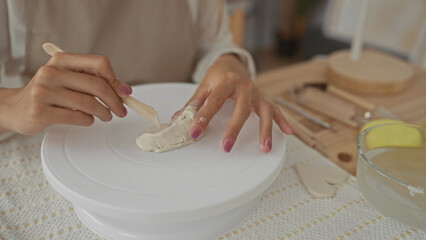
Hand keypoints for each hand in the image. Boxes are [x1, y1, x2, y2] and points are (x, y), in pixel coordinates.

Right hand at [0, 52, 131, 134]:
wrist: (16, 107)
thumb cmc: (49, 92)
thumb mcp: (68, 79)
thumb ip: (93, 80)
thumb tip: (124, 90)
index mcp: (62, 60)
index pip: (99, 63)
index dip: (116, 79)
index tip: (124, 92)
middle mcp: (51, 72)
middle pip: (97, 85)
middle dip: (115, 101)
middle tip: (120, 110)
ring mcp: (44, 92)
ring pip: (89, 103)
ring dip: (104, 113)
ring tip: (106, 116)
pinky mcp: (41, 111)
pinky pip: (78, 117)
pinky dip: (89, 121)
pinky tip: (88, 120)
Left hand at [176, 54, 293, 152]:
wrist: (232, 63)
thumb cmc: (217, 76)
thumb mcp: (203, 86)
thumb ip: (193, 104)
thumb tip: (178, 120)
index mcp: (225, 81)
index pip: (213, 102)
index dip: (202, 119)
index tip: (193, 133)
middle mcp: (244, 87)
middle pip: (241, 109)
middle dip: (234, 129)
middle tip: (226, 147)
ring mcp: (256, 93)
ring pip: (264, 111)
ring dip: (266, 130)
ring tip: (265, 147)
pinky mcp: (263, 99)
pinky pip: (276, 110)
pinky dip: (283, 121)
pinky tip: (288, 133)